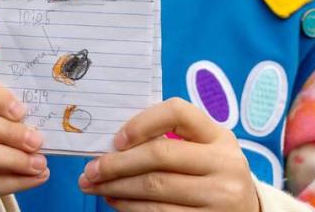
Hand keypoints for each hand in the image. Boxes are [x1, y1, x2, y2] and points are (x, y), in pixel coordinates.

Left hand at [78, 98, 258, 211]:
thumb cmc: (213, 174)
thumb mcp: (205, 149)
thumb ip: (171, 139)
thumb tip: (113, 144)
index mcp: (219, 136)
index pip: (178, 113)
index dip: (142, 122)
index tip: (117, 139)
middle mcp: (224, 164)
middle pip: (159, 155)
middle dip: (117, 162)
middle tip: (90, 169)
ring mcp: (219, 198)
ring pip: (154, 188)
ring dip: (116, 187)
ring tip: (95, 186)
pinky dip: (129, 207)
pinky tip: (114, 201)